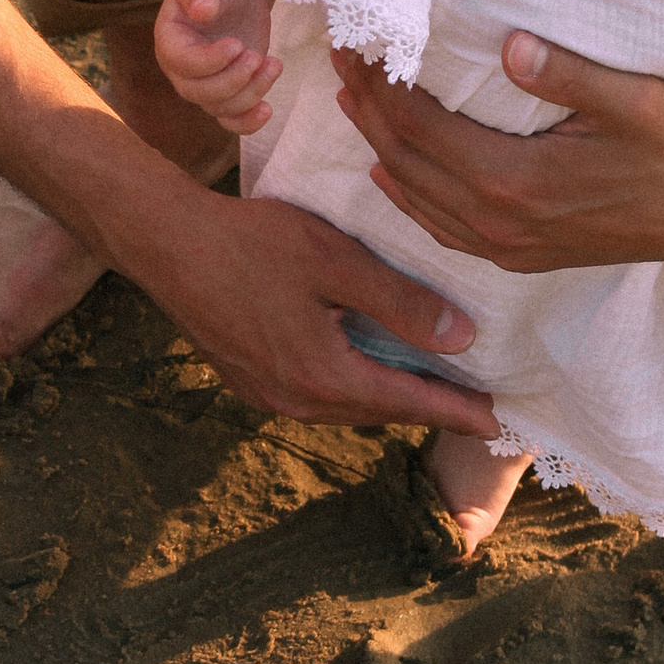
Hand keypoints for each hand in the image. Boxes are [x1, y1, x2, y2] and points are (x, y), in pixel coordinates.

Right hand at [152, 189, 500, 435]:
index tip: (500, 420)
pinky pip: (318, 394)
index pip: (410, 403)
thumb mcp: (334, 262)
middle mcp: (298, 400)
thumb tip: (462, 337)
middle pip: (381, 411)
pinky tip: (366, 363)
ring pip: (348, 405)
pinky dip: (354, 385)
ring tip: (430, 384)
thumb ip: (399, 302)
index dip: (459, 411)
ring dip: (390, 396)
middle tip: (475, 401)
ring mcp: (269, 396)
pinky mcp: (250, 381)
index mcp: (325, 377)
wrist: (163, 243)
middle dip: (429, 408)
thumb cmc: (248, 243)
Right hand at [156, 0, 280, 136]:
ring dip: (251, 93)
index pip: (184, 63)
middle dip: (234, 80)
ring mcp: (204, 84)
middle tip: (256, 55)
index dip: (211, 61)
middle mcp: (181, 70)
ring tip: (274, 64)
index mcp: (169, 41)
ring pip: (221, 108)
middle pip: (201, 93)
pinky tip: (268, 109)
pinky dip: (249, 121)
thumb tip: (202, 9)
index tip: (239, 44)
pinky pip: (232, 120)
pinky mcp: (228, 91)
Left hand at [332, 35, 663, 273]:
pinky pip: (445, 230)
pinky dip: (408, 198)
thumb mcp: (634, 100)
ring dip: (378, 147)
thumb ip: (567, 74)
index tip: (352, 42)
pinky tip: (389, 174)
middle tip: (338, 56)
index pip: (418, 127)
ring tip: (351, 99)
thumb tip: (507, 45)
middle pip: (405, 160)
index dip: (377, 83)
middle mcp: (501, 222)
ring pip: (416, 197)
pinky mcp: (524, 255)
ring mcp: (510, 245)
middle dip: (366, 106)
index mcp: (516, 181)